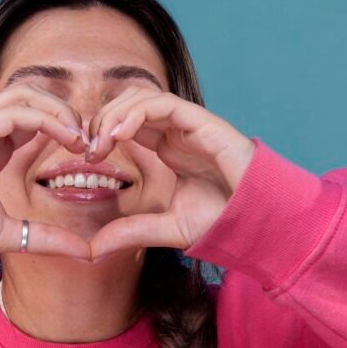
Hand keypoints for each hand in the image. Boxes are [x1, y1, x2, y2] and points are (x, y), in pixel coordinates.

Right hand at [0, 86, 93, 261]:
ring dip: (59, 111)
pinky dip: (47, 119)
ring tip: (80, 138)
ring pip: (25, 95)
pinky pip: (16, 112)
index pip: (33, 116)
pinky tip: (66, 138)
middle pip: (32, 96)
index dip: (64, 126)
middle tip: (89, 141)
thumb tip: (86, 252)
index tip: (88, 151)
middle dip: (66, 112)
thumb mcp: (13, 235)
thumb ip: (47, 238)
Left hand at [83, 88, 254, 259]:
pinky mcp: (202, 121)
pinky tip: (120, 134)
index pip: (126, 122)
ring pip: (142, 97)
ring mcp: (189, 124)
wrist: (258, 221)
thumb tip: (91, 250)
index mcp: (167, 146)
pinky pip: (163, 103)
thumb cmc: (221, 220)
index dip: (103, 132)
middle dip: (103, 120)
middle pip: (129, 103)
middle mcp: (176, 130)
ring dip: (115, 113)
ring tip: (101, 142)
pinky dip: (136, 112)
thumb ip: (130, 232)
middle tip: (90, 150)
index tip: (88, 158)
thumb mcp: (165, 228)